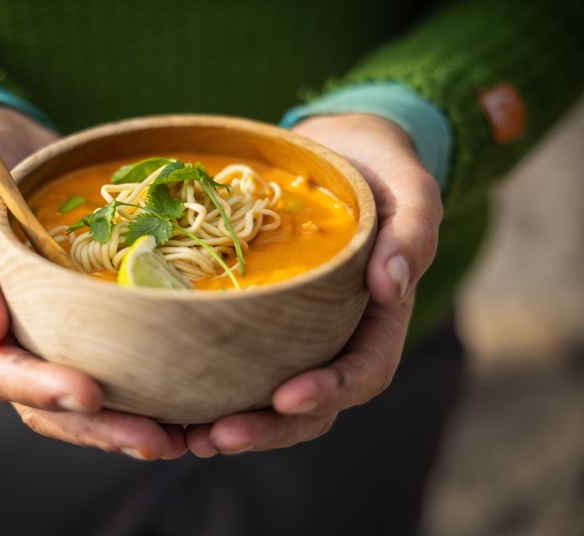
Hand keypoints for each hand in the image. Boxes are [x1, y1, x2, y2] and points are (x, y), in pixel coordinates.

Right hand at [0, 103, 186, 459]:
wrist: (4, 154)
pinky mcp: (90, 320)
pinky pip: (115, 363)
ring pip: (86, 399)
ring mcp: (53, 334)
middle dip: (99, 427)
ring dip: (127, 423)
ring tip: (178, 438)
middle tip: (152, 441)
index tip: (89, 394)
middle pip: (50, 403)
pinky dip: (145, 388)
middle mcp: (15, 340)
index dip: (40, 388)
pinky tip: (187, 400)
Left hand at [186, 113, 442, 454]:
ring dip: (238, 423)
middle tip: (218, 438)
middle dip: (269, 427)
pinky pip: (243, 362)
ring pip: (274, 397)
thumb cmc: (378, 168)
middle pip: (313, 403)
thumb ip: (413, 230)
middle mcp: (338, 334)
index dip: (330, 390)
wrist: (338, 152)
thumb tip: (394, 284)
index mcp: (380, 316)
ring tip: (191, 440)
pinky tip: (178, 401)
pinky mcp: (263, 316)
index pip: (365, 369)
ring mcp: (299, 330)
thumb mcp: (408, 188)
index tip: (286, 398)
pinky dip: (216, 387)